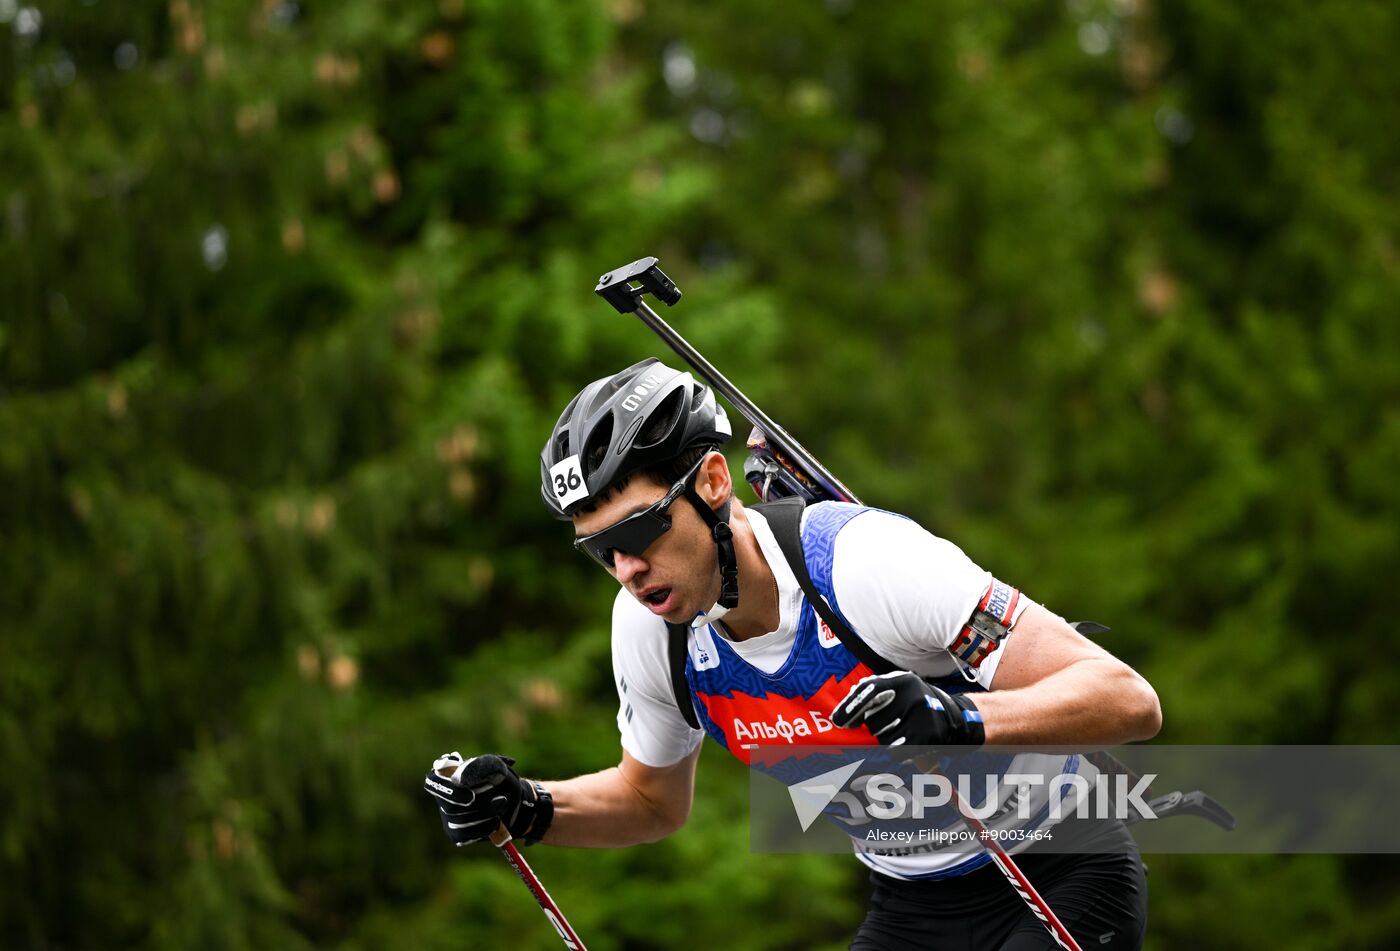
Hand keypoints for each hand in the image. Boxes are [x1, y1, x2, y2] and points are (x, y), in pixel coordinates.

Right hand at [422, 752, 553, 845]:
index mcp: (446, 775)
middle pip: (448, 804)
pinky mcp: (456, 833)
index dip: (448, 788)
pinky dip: (484, 828)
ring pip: (459, 820)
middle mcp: (442, 797)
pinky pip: (464, 835)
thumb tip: (458, 780)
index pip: (434, 782)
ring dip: (486, 814)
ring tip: (503, 804)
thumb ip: (480, 766)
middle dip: (478, 802)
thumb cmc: (499, 780)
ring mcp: (448, 817)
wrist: (513, 803)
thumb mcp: (496, 767)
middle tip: (501, 799)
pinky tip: (496, 821)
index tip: (468, 788)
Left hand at [831, 672, 985, 747]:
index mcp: (903, 681)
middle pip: (874, 721)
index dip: (851, 706)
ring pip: (884, 739)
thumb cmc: (919, 703)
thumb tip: (849, 697)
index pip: (870, 690)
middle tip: (891, 723)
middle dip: (875, 727)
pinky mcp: (928, 737)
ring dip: (887, 740)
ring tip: (904, 731)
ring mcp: (922, 717)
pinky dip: (898, 752)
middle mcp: (913, 696)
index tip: (838, 721)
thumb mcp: (902, 688)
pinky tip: (909, 743)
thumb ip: (876, 690)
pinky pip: (897, 752)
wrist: (956, 717)